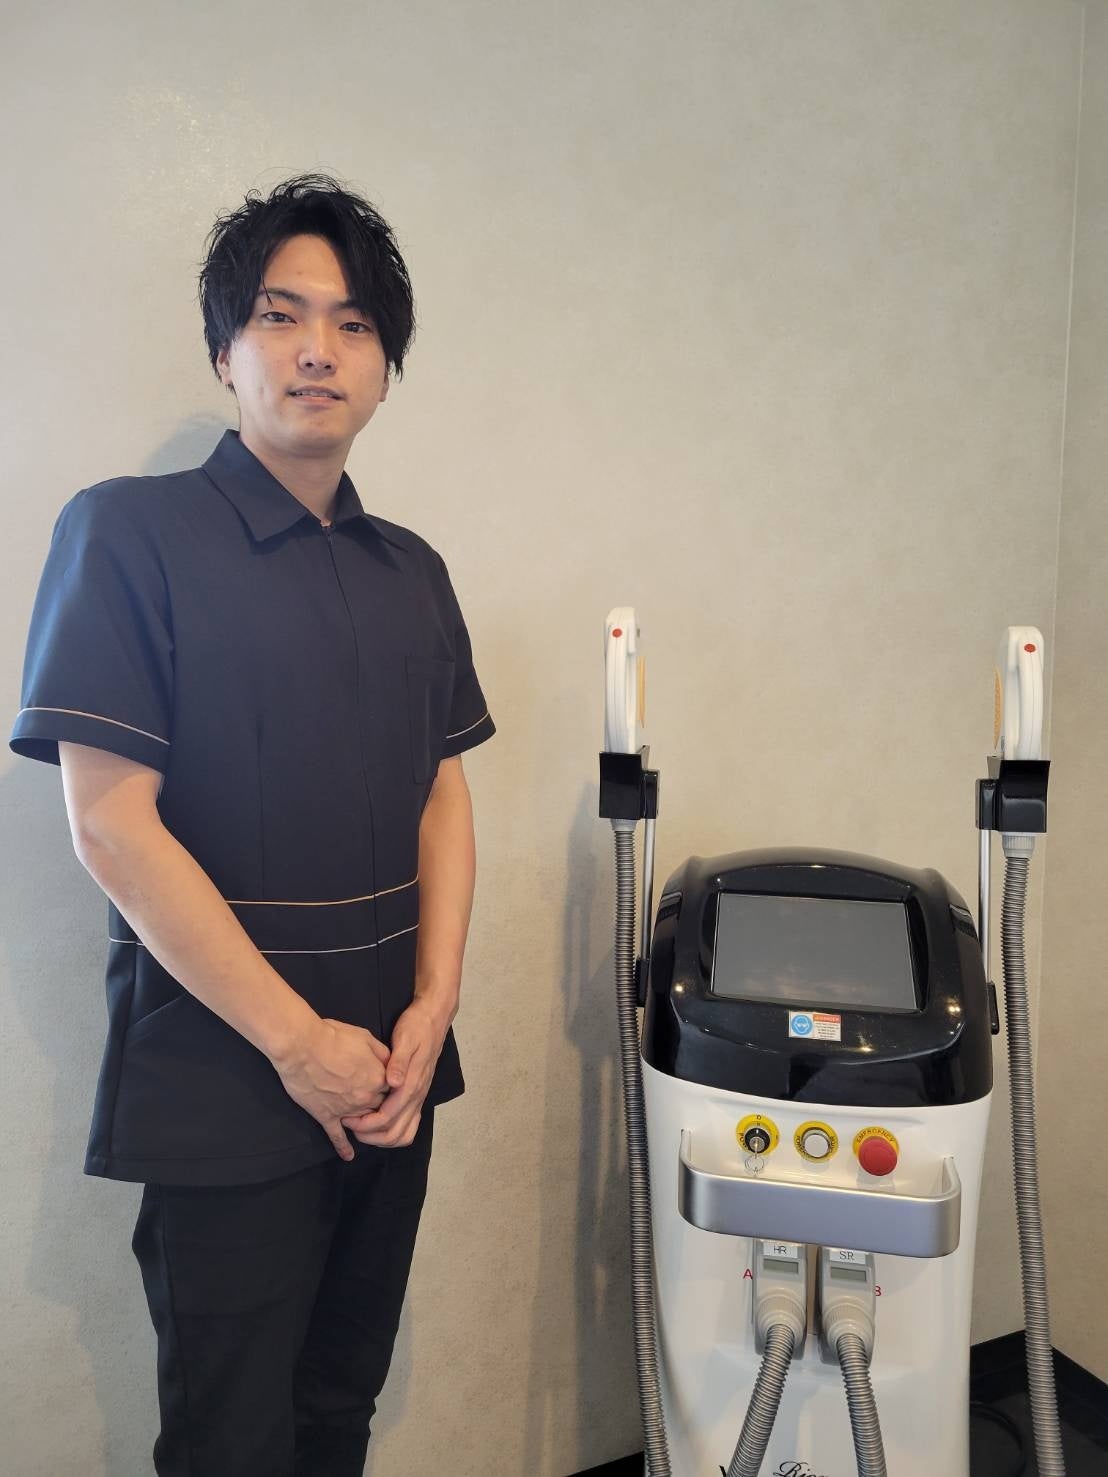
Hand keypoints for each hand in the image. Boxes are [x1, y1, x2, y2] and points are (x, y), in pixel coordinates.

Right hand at [271, 1017, 391, 1159]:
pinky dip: (343, 1147)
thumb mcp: (366, 1037)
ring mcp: (346, 1109)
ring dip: (364, 1121)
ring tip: (364, 1122)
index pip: (393, 1088)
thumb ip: (382, 1053)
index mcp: (378, 1077)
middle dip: (378, 1103)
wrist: (302, 1046)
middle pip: (380, 1106)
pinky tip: (348, 1156)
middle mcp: (366, 1097)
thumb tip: (392, 1062)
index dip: (390, 1084)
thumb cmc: (334, 1037)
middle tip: (371, 1096)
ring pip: (363, 1121)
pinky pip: (337, 1136)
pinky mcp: (326, 1115)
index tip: (385, 1081)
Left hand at [341, 997, 447, 1147]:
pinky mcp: (417, 1096)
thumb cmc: (416, 1027)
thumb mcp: (405, 1038)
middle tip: (350, 1127)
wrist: (434, 1019)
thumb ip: (399, 1062)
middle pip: (395, 1132)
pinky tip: (378, 1126)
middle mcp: (417, 1095)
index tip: (347, 1119)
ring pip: (404, 1133)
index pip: (388, 1116)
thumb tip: (393, 1083)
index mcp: (412, 1084)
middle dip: (371, 1136)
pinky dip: (393, 1132)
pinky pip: (409, 1126)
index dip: (366, 1124)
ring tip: (362, 1130)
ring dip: (382, 1138)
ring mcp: (419, 1098)